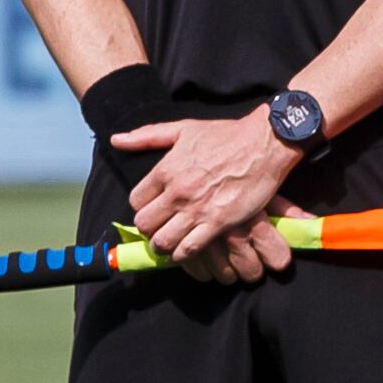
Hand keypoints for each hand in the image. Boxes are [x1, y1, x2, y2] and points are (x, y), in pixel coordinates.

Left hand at [117, 110, 298, 275]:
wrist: (266, 143)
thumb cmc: (227, 135)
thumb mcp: (184, 129)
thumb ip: (147, 135)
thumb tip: (116, 140)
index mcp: (165, 170)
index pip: (136, 201)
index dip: (142, 209)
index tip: (154, 210)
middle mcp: (177, 192)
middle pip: (145, 224)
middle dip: (150, 229)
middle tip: (161, 229)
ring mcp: (197, 209)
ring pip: (163, 241)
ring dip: (164, 246)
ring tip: (171, 244)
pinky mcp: (219, 222)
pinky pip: (189, 248)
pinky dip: (184, 254)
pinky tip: (188, 250)